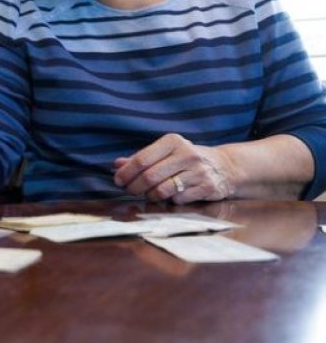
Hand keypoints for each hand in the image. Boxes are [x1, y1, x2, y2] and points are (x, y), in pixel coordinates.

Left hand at [112, 133, 234, 203]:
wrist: (224, 167)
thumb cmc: (186, 159)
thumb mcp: (166, 152)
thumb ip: (141, 158)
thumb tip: (117, 165)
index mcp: (172, 141)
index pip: (142, 159)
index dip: (126, 172)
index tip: (118, 180)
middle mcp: (186, 154)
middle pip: (150, 176)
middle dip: (135, 187)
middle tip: (130, 191)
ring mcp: (198, 171)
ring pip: (163, 190)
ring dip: (150, 196)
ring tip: (148, 194)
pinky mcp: (207, 187)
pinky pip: (178, 199)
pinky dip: (169, 201)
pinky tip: (170, 197)